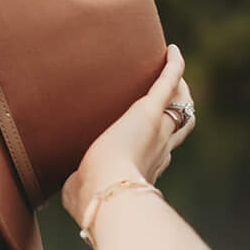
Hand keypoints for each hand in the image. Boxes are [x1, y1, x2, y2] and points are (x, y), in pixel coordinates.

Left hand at [61, 45, 196, 229]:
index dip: (159, 144)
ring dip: (180, 89)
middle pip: (178, 127)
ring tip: (175, 72)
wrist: (106, 193)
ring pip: (180, 105)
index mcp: (143, 170)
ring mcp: (157, 129)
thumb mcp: (81, 192)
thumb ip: (77, 185)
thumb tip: (68, 185)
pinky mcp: (148, 112)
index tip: (151, 138)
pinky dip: (172, 67)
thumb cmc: (91, 199)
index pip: (158, 154)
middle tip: (176, 97)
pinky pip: (167, 83)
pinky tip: (171, 50)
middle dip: (179, 112)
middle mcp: (158, 150)